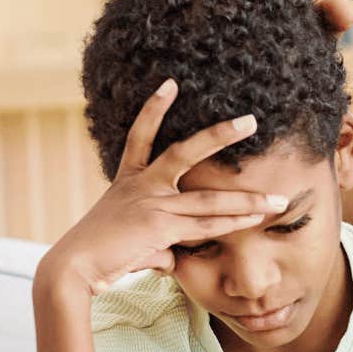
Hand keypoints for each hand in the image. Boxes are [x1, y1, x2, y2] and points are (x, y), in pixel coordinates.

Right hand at [39, 79, 287, 295]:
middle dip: (219, 135)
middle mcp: (141, 185)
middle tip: (251, 121)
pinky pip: (205, 227)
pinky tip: (256, 219)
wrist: (74, 268)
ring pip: (208, 200)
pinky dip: (232, 225)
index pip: (140, 136)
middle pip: (184, 152)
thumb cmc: (98, 255)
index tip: (170, 83)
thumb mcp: (130, 238)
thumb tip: (171, 257)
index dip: (154, 108)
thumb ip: (157, 242)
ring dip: (248, 201)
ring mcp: (152, 204)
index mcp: (128, 180)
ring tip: (278, 200)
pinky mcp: (160, 228)